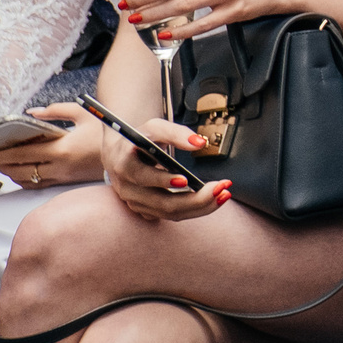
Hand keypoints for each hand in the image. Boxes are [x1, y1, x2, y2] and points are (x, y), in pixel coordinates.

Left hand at [0, 104, 105, 188]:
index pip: (22, 154)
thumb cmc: (107, 131)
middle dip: (2, 165)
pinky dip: (25, 179)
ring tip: (2, 164)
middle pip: (20, 171)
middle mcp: (61, 167)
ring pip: (28, 180)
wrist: (128, 151)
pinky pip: (39, 184)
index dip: (2, 154)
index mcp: (63, 149)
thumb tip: (33, 113)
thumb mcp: (83, 113)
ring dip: (12, 173)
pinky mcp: (67, 181)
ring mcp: (64, 177)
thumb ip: (56, 111)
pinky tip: (21, 171)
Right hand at [100, 113, 230, 220]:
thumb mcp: (154, 128)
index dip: (163, 180)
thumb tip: (199, 143)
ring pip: (169, 213)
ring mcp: (135, 202)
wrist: (118, 153)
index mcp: (125, 165)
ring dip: (200, 207)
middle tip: (221, 188)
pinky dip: (194, 210)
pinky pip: (171, 215)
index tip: (185, 180)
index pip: (142, 177)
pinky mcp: (145, 209)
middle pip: (162, 202)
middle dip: (194, 199)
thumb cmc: (137, 138)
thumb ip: (176, 133)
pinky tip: (213, 201)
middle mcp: (127, 188)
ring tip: (224, 194)